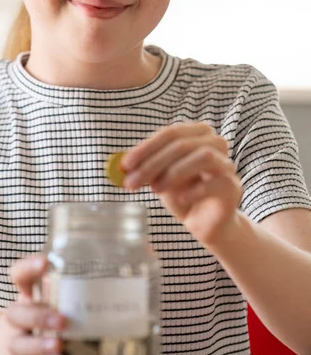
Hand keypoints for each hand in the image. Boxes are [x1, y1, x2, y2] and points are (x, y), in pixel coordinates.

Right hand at [0, 255, 66, 354]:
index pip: (20, 276)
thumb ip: (72, 292)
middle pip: (18, 312)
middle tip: (62, 319)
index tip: (45, 262)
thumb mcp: (46, 300)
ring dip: (39, 345)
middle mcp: (17, 318)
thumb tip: (119, 284)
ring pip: (21, 344)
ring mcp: (14, 343)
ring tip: (58, 346)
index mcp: (26, 297)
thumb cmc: (36, 319)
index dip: (29, 267)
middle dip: (40, 315)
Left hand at [121, 122, 241, 245]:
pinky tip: (181, 199)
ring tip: (156, 190)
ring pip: (203, 156)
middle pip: (183, 144)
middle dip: (153, 163)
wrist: (205, 222)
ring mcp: (227, 164)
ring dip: (174, 173)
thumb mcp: (159, 177)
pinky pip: (216, 182)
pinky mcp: (233, 186)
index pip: (170, 133)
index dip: (146, 147)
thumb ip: (144, 167)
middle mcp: (215, 142)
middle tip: (132, 182)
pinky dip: (194, 190)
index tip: (125, 165)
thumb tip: (121, 164)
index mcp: (196, 133)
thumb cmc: (182, 192)